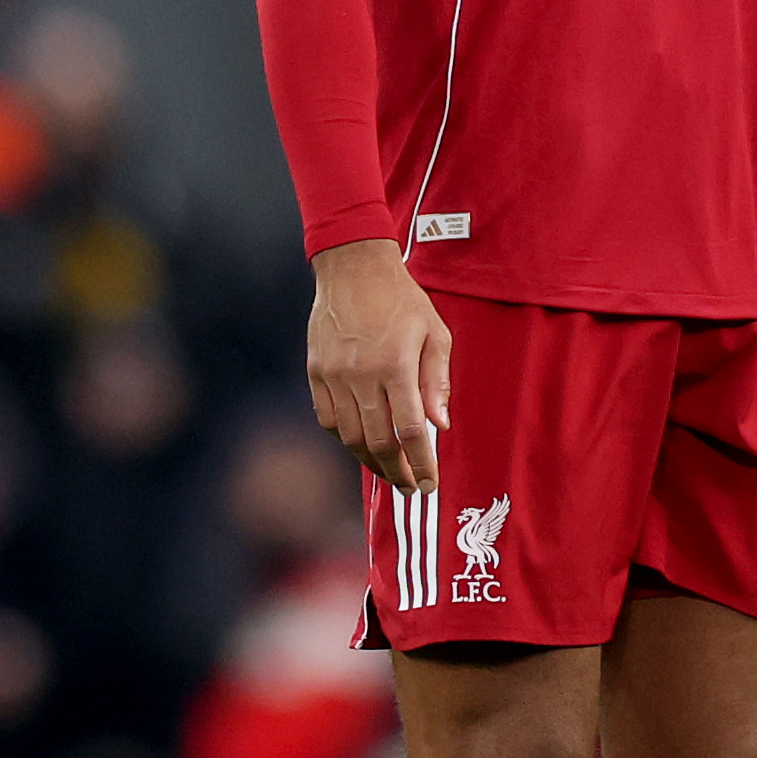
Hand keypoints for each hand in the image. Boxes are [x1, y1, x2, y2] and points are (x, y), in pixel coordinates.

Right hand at [309, 237, 451, 490]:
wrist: (353, 269)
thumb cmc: (402, 300)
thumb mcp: (435, 333)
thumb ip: (437, 381)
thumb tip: (441, 425)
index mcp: (395, 365)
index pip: (410, 430)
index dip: (421, 463)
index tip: (431, 483)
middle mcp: (361, 374)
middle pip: (377, 441)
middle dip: (397, 472)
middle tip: (412, 488)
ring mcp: (333, 375)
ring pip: (350, 436)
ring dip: (370, 461)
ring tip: (390, 473)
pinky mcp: (315, 372)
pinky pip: (328, 418)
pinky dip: (346, 437)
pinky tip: (362, 443)